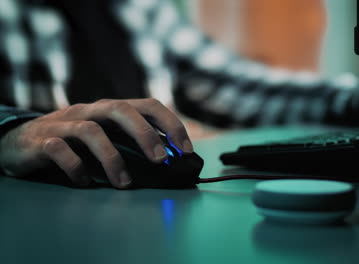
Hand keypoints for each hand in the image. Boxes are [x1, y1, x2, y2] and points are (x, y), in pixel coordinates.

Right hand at [0, 98, 192, 188]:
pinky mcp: (43, 140)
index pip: (147, 105)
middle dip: (145, 134)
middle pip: (120, 109)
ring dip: (112, 159)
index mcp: (111, 109)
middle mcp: (90, 110)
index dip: (170, 124)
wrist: (20, 141)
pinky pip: (60, 150)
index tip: (186, 149)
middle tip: (160, 161)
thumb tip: (168, 161)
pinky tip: (84, 182)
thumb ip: (130, 143)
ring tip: (125, 184)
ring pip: (91, 131)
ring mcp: (64, 123)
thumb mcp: (105, 137)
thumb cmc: (73, 141)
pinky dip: (76, 168)